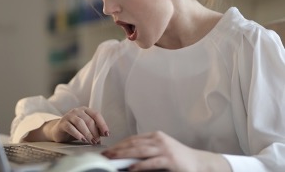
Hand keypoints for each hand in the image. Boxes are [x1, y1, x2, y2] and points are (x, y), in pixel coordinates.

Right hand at [46, 107, 109, 143]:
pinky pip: (71, 127)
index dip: (102, 124)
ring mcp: (69, 116)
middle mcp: (78, 111)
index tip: (107, 134)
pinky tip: (82, 139)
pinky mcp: (62, 123)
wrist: (58, 131)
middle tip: (97, 141)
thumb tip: (105, 134)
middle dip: (95, 132)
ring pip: (80, 123)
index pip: (96, 114)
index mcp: (85, 110)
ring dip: (87, 133)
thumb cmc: (75, 129)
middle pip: (89, 120)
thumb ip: (95, 129)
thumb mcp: (86, 128)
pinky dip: (77, 134)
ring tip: (91, 141)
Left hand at [102, 131, 230, 171]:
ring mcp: (164, 148)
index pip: (133, 138)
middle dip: (117, 149)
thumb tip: (128, 159)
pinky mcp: (169, 159)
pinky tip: (130, 168)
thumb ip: (147, 152)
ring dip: (123, 155)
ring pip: (139, 150)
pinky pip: (150, 162)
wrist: (200, 163)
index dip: (120, 144)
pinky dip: (139, 165)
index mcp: (156, 136)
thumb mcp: (161, 151)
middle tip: (105, 155)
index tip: (109, 150)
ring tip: (112, 160)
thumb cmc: (179, 158)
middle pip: (133, 143)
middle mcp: (158, 139)